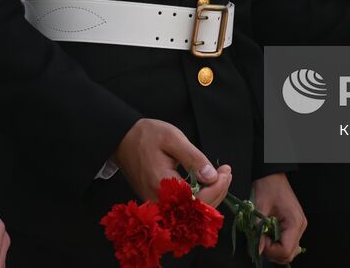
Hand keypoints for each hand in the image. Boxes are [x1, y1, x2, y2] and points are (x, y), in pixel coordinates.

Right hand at [112, 119, 232, 207]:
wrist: (123, 140)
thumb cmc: (146, 136)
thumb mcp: (172, 138)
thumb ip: (193, 158)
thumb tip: (211, 177)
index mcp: (161, 185)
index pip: (197, 200)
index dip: (216, 189)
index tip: (225, 172)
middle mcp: (158, 202)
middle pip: (196, 211)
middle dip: (217, 192)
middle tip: (226, 172)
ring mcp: (157, 205)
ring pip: (191, 212)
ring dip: (210, 196)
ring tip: (221, 177)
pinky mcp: (158, 204)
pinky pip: (183, 209)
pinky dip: (199, 199)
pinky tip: (208, 185)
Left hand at [251, 174, 305, 264]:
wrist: (272, 175)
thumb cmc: (268, 187)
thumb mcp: (260, 208)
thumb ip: (258, 231)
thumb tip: (256, 249)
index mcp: (294, 222)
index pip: (286, 250)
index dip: (271, 250)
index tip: (259, 242)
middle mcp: (300, 226)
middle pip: (289, 254)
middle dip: (272, 252)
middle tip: (260, 241)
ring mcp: (298, 226)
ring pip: (289, 251)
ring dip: (275, 250)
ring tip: (263, 237)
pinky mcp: (294, 225)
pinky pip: (288, 242)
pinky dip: (277, 244)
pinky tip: (268, 236)